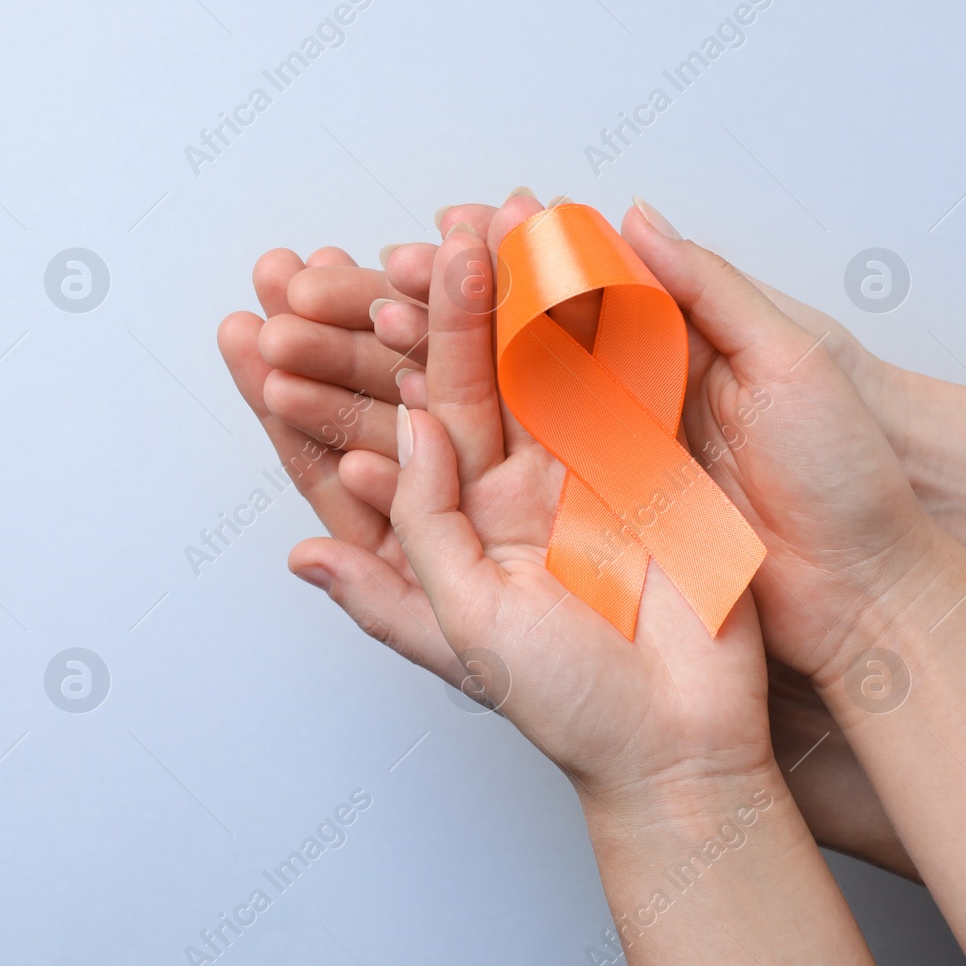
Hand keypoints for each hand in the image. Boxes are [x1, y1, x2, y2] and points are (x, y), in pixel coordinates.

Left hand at [234, 195, 916, 876]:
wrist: (685, 743)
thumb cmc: (570, 707)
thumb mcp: (465, 630)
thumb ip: (415, 539)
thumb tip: (370, 453)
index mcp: (453, 527)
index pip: (381, 434)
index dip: (335, 378)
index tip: (281, 319)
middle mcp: (508, 489)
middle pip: (457, 379)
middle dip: (427, 308)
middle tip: (405, 240)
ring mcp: (578, 468)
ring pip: (536, 361)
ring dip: (512, 294)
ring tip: (488, 222)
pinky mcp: (646, 461)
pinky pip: (618, 377)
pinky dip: (602, 319)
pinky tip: (578, 259)